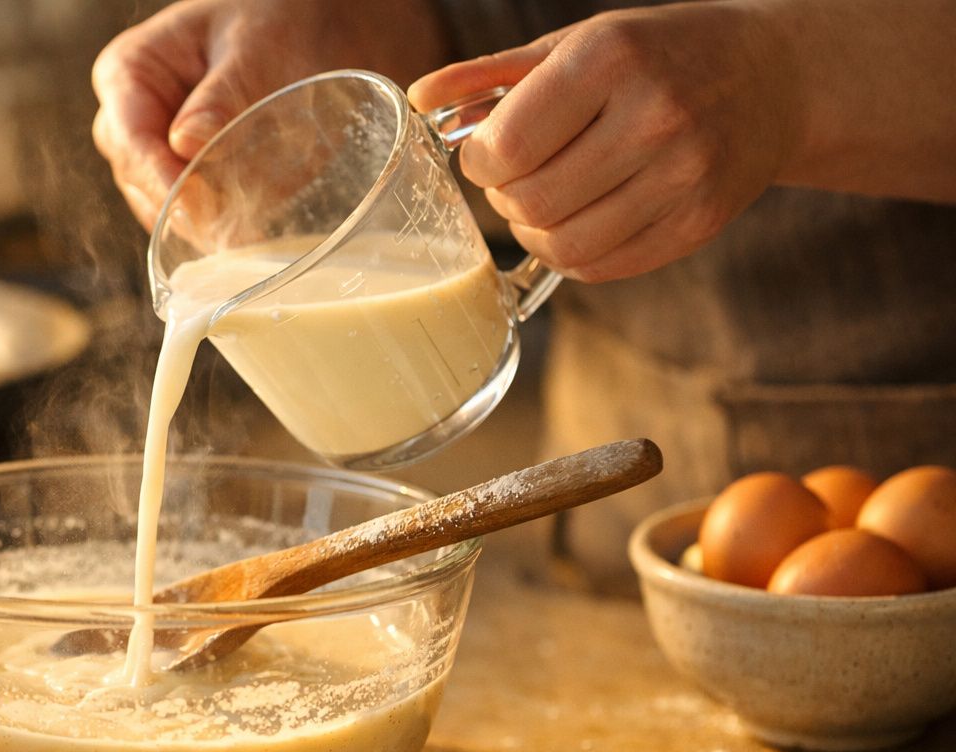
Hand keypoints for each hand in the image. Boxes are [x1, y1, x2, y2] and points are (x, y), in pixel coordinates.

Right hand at [92, 0, 445, 227]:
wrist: (306, 35)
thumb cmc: (273, 23)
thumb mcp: (254, 48)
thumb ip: (224, 95)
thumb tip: (186, 144)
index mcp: (130, 71)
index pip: (129, 138)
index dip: (158, 178)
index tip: (191, 207)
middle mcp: (130, 117)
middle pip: (136, 179)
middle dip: (177, 208)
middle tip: (222, 232)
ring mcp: (153, 153)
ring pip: (158, 206)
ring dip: (196, 224)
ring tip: (238, 235)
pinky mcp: (183, 179)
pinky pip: (188, 215)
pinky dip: (214, 226)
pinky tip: (245, 231)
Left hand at [410, 2, 801, 282]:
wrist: (774, 78)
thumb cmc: (657, 54)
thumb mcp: (578, 42)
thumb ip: (492, 76)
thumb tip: (419, 99)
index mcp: (611, 60)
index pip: (508, 148)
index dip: (479, 163)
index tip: (488, 153)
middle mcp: (653, 117)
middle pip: (530, 204)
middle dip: (504, 198)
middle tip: (517, 178)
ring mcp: (683, 176)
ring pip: (563, 246)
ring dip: (534, 232)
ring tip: (544, 200)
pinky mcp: (698, 223)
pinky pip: (602, 267)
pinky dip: (573, 253)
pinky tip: (581, 219)